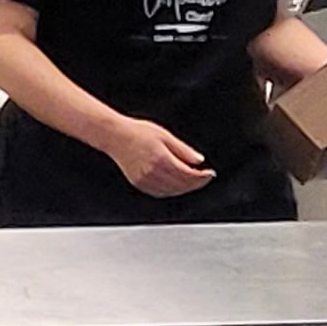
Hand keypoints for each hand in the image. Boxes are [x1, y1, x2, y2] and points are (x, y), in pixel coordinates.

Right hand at [100, 118, 215, 197]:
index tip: (210, 173)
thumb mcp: (165, 136)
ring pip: (172, 191)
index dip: (202, 176)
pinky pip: (160, 193)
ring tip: (192, 181)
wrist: (115, 137)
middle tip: (205, 177)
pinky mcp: (139, 184)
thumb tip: (199, 160)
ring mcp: (145, 180)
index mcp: (162, 160)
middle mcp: (153, 173)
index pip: (188, 175)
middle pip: (182, 185)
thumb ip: (183, 150)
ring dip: (184, 188)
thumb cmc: (138, 133)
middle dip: (196, 183)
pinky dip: (172, 191)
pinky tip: (176, 185)